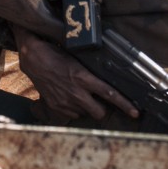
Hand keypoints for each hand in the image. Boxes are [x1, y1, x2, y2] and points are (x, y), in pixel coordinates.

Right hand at [14, 25, 137, 123]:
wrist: (32, 58)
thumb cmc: (55, 54)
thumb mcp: (76, 59)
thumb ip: (89, 73)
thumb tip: (104, 78)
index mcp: (83, 78)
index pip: (109, 93)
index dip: (125, 105)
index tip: (135, 112)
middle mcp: (76, 93)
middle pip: (99, 112)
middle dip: (102, 109)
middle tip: (99, 101)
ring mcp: (65, 102)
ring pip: (85, 113)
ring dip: (85, 107)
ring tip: (77, 94)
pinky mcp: (56, 107)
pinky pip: (71, 114)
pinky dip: (72, 108)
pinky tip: (67, 97)